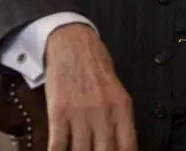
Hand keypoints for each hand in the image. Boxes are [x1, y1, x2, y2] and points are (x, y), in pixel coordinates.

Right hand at [45, 23, 136, 150]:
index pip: (127, 147)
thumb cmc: (96, 68)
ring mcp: (81, 113)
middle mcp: (104, 113)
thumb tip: (121, 146)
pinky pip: (58, 144)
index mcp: (122, 109)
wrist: (74, 44)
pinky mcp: (59, 112)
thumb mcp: (117, 93)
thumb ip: (119, 120)